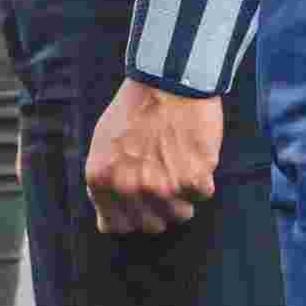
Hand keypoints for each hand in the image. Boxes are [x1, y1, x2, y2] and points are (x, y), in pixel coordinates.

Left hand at [85, 79, 223, 234]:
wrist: (169, 79)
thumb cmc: (136, 106)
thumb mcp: (103, 141)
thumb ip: (104, 180)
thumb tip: (107, 218)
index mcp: (102, 179)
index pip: (116, 225)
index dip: (131, 216)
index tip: (140, 205)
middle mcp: (130, 187)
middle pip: (152, 225)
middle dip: (159, 207)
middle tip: (165, 179)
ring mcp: (162, 186)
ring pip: (181, 214)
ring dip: (183, 195)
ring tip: (180, 163)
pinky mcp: (194, 178)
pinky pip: (203, 195)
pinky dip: (203, 178)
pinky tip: (195, 153)